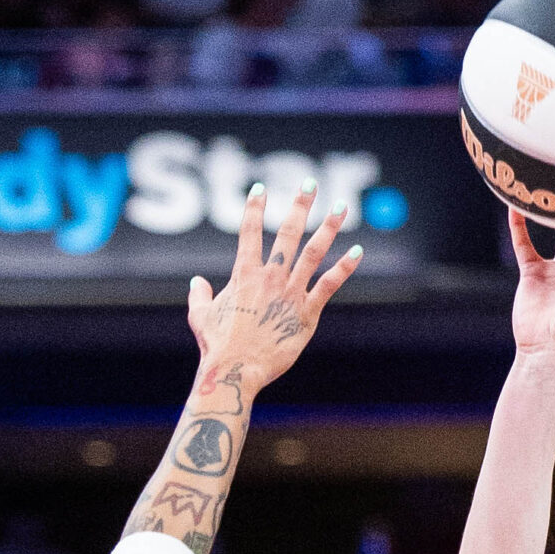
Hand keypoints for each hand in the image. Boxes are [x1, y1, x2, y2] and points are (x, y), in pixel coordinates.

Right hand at [189, 181, 363, 392]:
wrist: (236, 370)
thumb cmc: (216, 346)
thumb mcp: (200, 316)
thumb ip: (199, 295)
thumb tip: (196, 282)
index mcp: (244, 274)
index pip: (249, 232)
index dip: (254, 208)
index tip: (260, 188)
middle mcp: (270, 277)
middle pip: (288, 233)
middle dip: (299, 205)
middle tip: (310, 183)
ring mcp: (290, 293)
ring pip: (313, 252)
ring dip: (328, 227)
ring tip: (341, 207)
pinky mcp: (307, 313)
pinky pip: (328, 285)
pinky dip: (344, 268)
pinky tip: (357, 251)